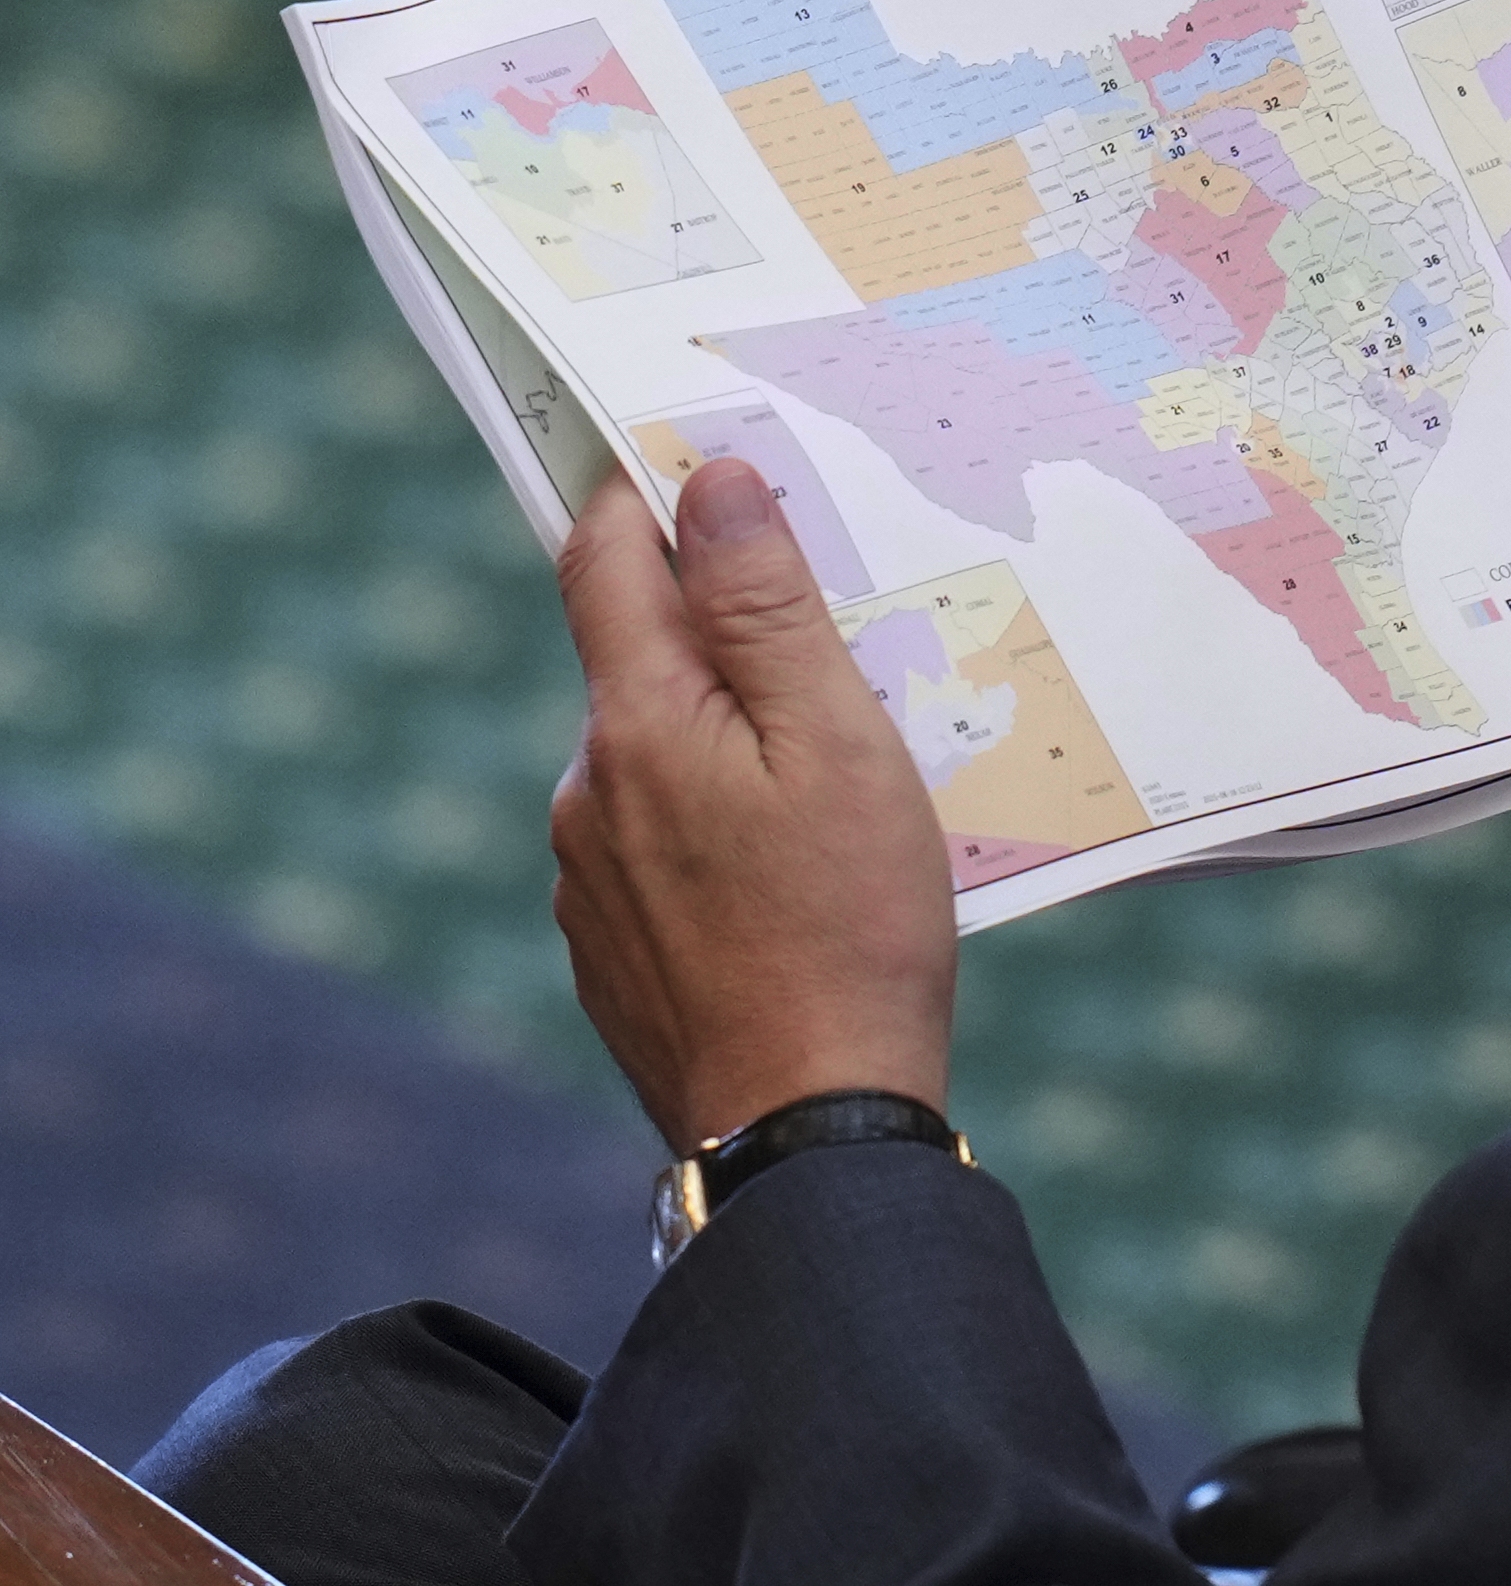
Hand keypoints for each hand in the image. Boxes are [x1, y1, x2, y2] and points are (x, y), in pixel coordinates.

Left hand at [550, 459, 954, 1154]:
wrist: (806, 1127)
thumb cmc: (847, 926)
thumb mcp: (836, 741)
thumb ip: (767, 609)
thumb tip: (712, 486)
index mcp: (637, 723)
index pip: (602, 557)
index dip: (645, 494)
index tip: (699, 458)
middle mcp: (588, 790)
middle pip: (639, 658)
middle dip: (721, 633)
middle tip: (834, 645)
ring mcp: (589, 878)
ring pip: (656, 757)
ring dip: (727, 741)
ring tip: (836, 790)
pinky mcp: (613, 948)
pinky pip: (660, 845)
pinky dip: (719, 827)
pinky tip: (797, 875)